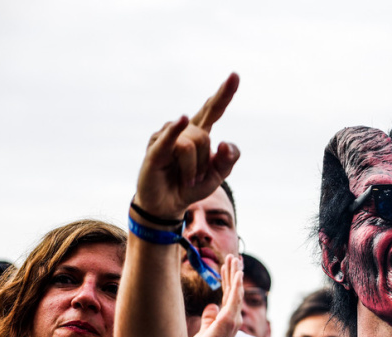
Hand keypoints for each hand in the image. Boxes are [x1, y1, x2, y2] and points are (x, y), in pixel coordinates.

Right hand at [135, 73, 240, 219]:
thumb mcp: (217, 176)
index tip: (235, 75)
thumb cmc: (192, 186)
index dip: (224, 93)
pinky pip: (171, 139)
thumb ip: (228, 160)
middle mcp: (183, 129)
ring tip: (186, 179)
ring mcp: (167, 136)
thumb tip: (225, 143)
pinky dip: (176, 132)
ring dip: (194, 169)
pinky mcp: (156, 149)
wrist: (169, 205)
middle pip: (205, 134)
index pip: (213, 109)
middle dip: (206, 162)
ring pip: (192, 145)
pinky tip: (182, 120)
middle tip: (197, 179)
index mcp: (200, 132)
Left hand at [189, 254, 242, 336]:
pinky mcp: (228, 320)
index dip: (228, 280)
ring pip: (235, 291)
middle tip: (233, 257)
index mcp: (227, 319)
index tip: (226, 266)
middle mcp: (233, 318)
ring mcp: (232, 319)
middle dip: (233, 273)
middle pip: (234, 291)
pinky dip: (237, 285)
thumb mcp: (205, 331)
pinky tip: (238, 274)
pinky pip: (234, 299)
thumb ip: (209, 318)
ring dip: (235, 274)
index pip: (229, 295)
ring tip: (235, 259)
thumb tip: (211, 305)